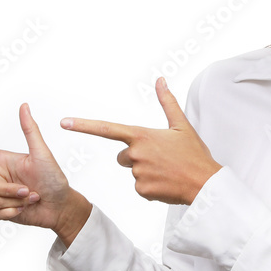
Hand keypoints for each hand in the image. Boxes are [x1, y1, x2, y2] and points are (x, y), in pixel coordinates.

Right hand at [0, 103, 91, 244]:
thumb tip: (24, 105)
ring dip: (14, 202)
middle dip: (6, 190)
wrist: (61, 206)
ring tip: (33, 197)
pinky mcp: (2, 211)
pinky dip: (13, 213)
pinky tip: (26, 210)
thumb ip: (30, 130)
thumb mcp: (42, 153)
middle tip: (29, 190)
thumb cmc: (54, 178)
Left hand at [61, 77, 221, 205]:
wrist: (206, 185)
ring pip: (133, 170)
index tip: (64, 123)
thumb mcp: (182, 125)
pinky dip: (151, 185)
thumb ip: (167, 102)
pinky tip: (166, 182)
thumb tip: (161, 80)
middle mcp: (136, 154)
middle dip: (137, 156)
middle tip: (161, 158)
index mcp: (142, 135)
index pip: (107, 129)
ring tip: (168, 171)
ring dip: (146, 171)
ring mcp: (137, 174)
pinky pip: (139, 186)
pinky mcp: (142, 190)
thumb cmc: (195, 154)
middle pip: (122, 155)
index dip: (83, 125)